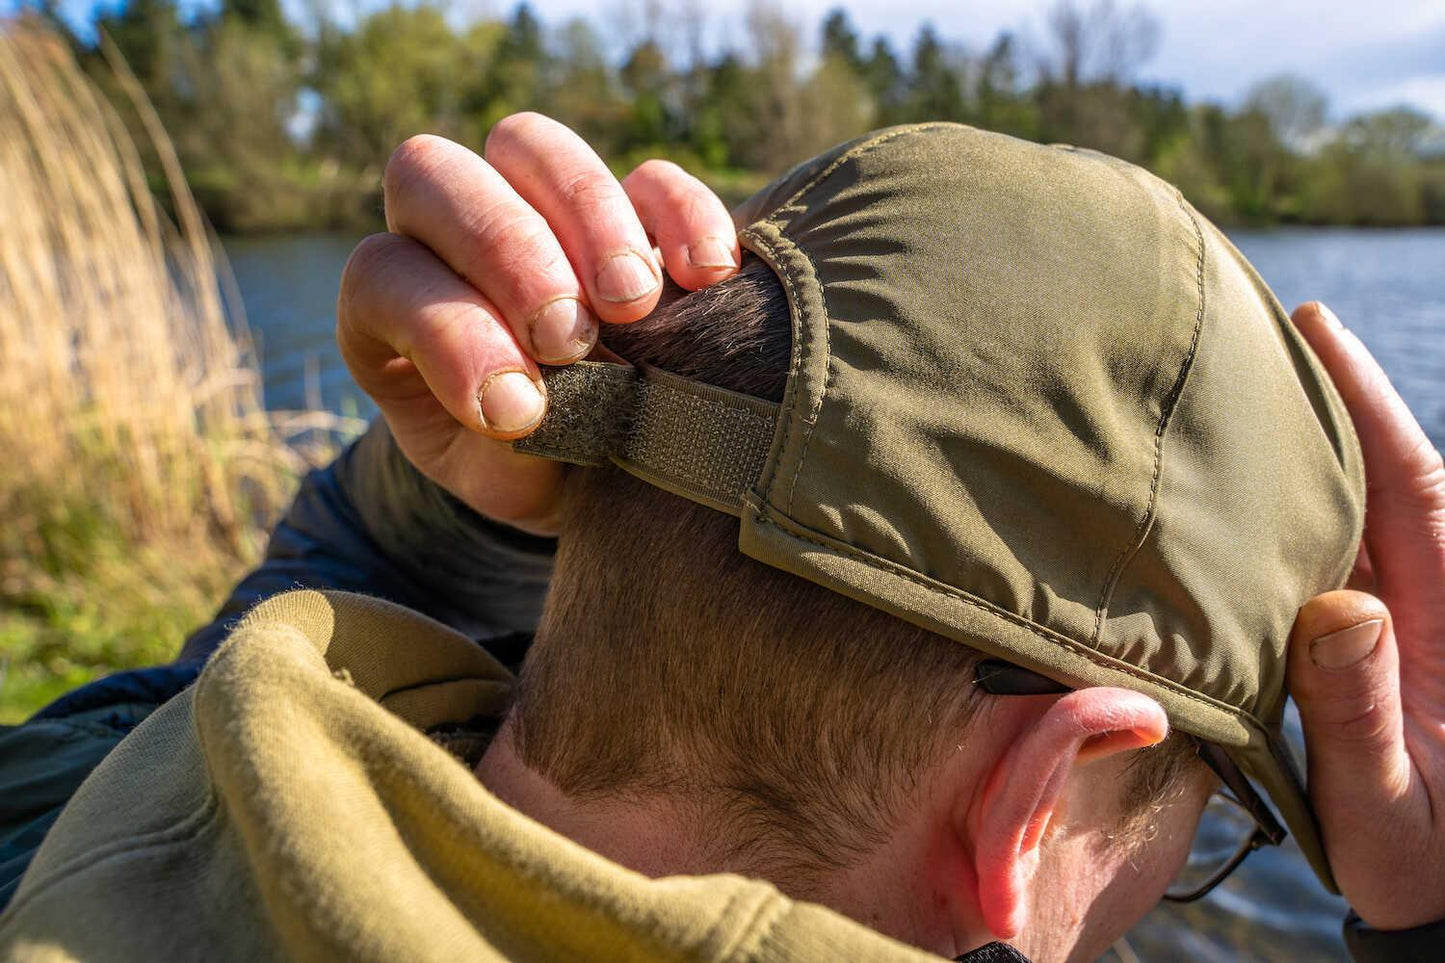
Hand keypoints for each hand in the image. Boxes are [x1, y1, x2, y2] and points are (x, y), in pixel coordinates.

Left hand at [336, 112, 739, 534]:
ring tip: (635, 303)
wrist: (601, 479)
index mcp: (391, 309)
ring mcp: (538, 213)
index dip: (445, 331)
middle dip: (507, 250)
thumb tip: (539, 401)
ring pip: (528, 146)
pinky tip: (707, 278)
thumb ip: (501, 435)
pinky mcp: (630, 214)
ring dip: (584, 213)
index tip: (514, 413)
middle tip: (569, 338)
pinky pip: (651, 179)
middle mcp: (449, 239)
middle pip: (436, 176)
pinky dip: (680, 214)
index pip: (383, 272)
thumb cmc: (532, 474)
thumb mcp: (498, 475)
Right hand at [1287, 301, 1444, 928]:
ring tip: (1227, 395)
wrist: (1443, 901)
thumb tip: (1340, 604)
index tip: (1315, 330)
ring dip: (1296, 456)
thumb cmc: (1425, 866)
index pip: (1412, 488)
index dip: (1365, 406)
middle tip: (1249, 336)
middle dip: (1322, 404)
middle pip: (1377, 478)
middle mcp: (1421, 605)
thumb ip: (1362, 715)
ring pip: (1348, 513)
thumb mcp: (1394, 810)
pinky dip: (1284, 518)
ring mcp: (1391, 621)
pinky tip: (1231, 496)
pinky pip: (1326, 559)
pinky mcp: (1363, 644)